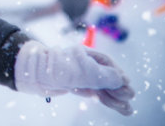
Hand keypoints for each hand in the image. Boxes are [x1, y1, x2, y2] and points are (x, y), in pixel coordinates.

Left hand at [14, 40, 134, 115]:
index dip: (118, 75)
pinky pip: (93, 92)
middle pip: (106, 77)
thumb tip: (123, 80)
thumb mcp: (85, 72)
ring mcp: (79, 75)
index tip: (128, 86)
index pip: (107, 64)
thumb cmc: (59, 68)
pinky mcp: (74, 85)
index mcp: (86, 54)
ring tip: (127, 110)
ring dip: (114, 98)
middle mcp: (84, 64)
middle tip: (130, 100)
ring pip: (101, 87)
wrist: (34, 74)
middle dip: (118, 89)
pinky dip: (104, 100)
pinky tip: (116, 106)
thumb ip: (104, 76)